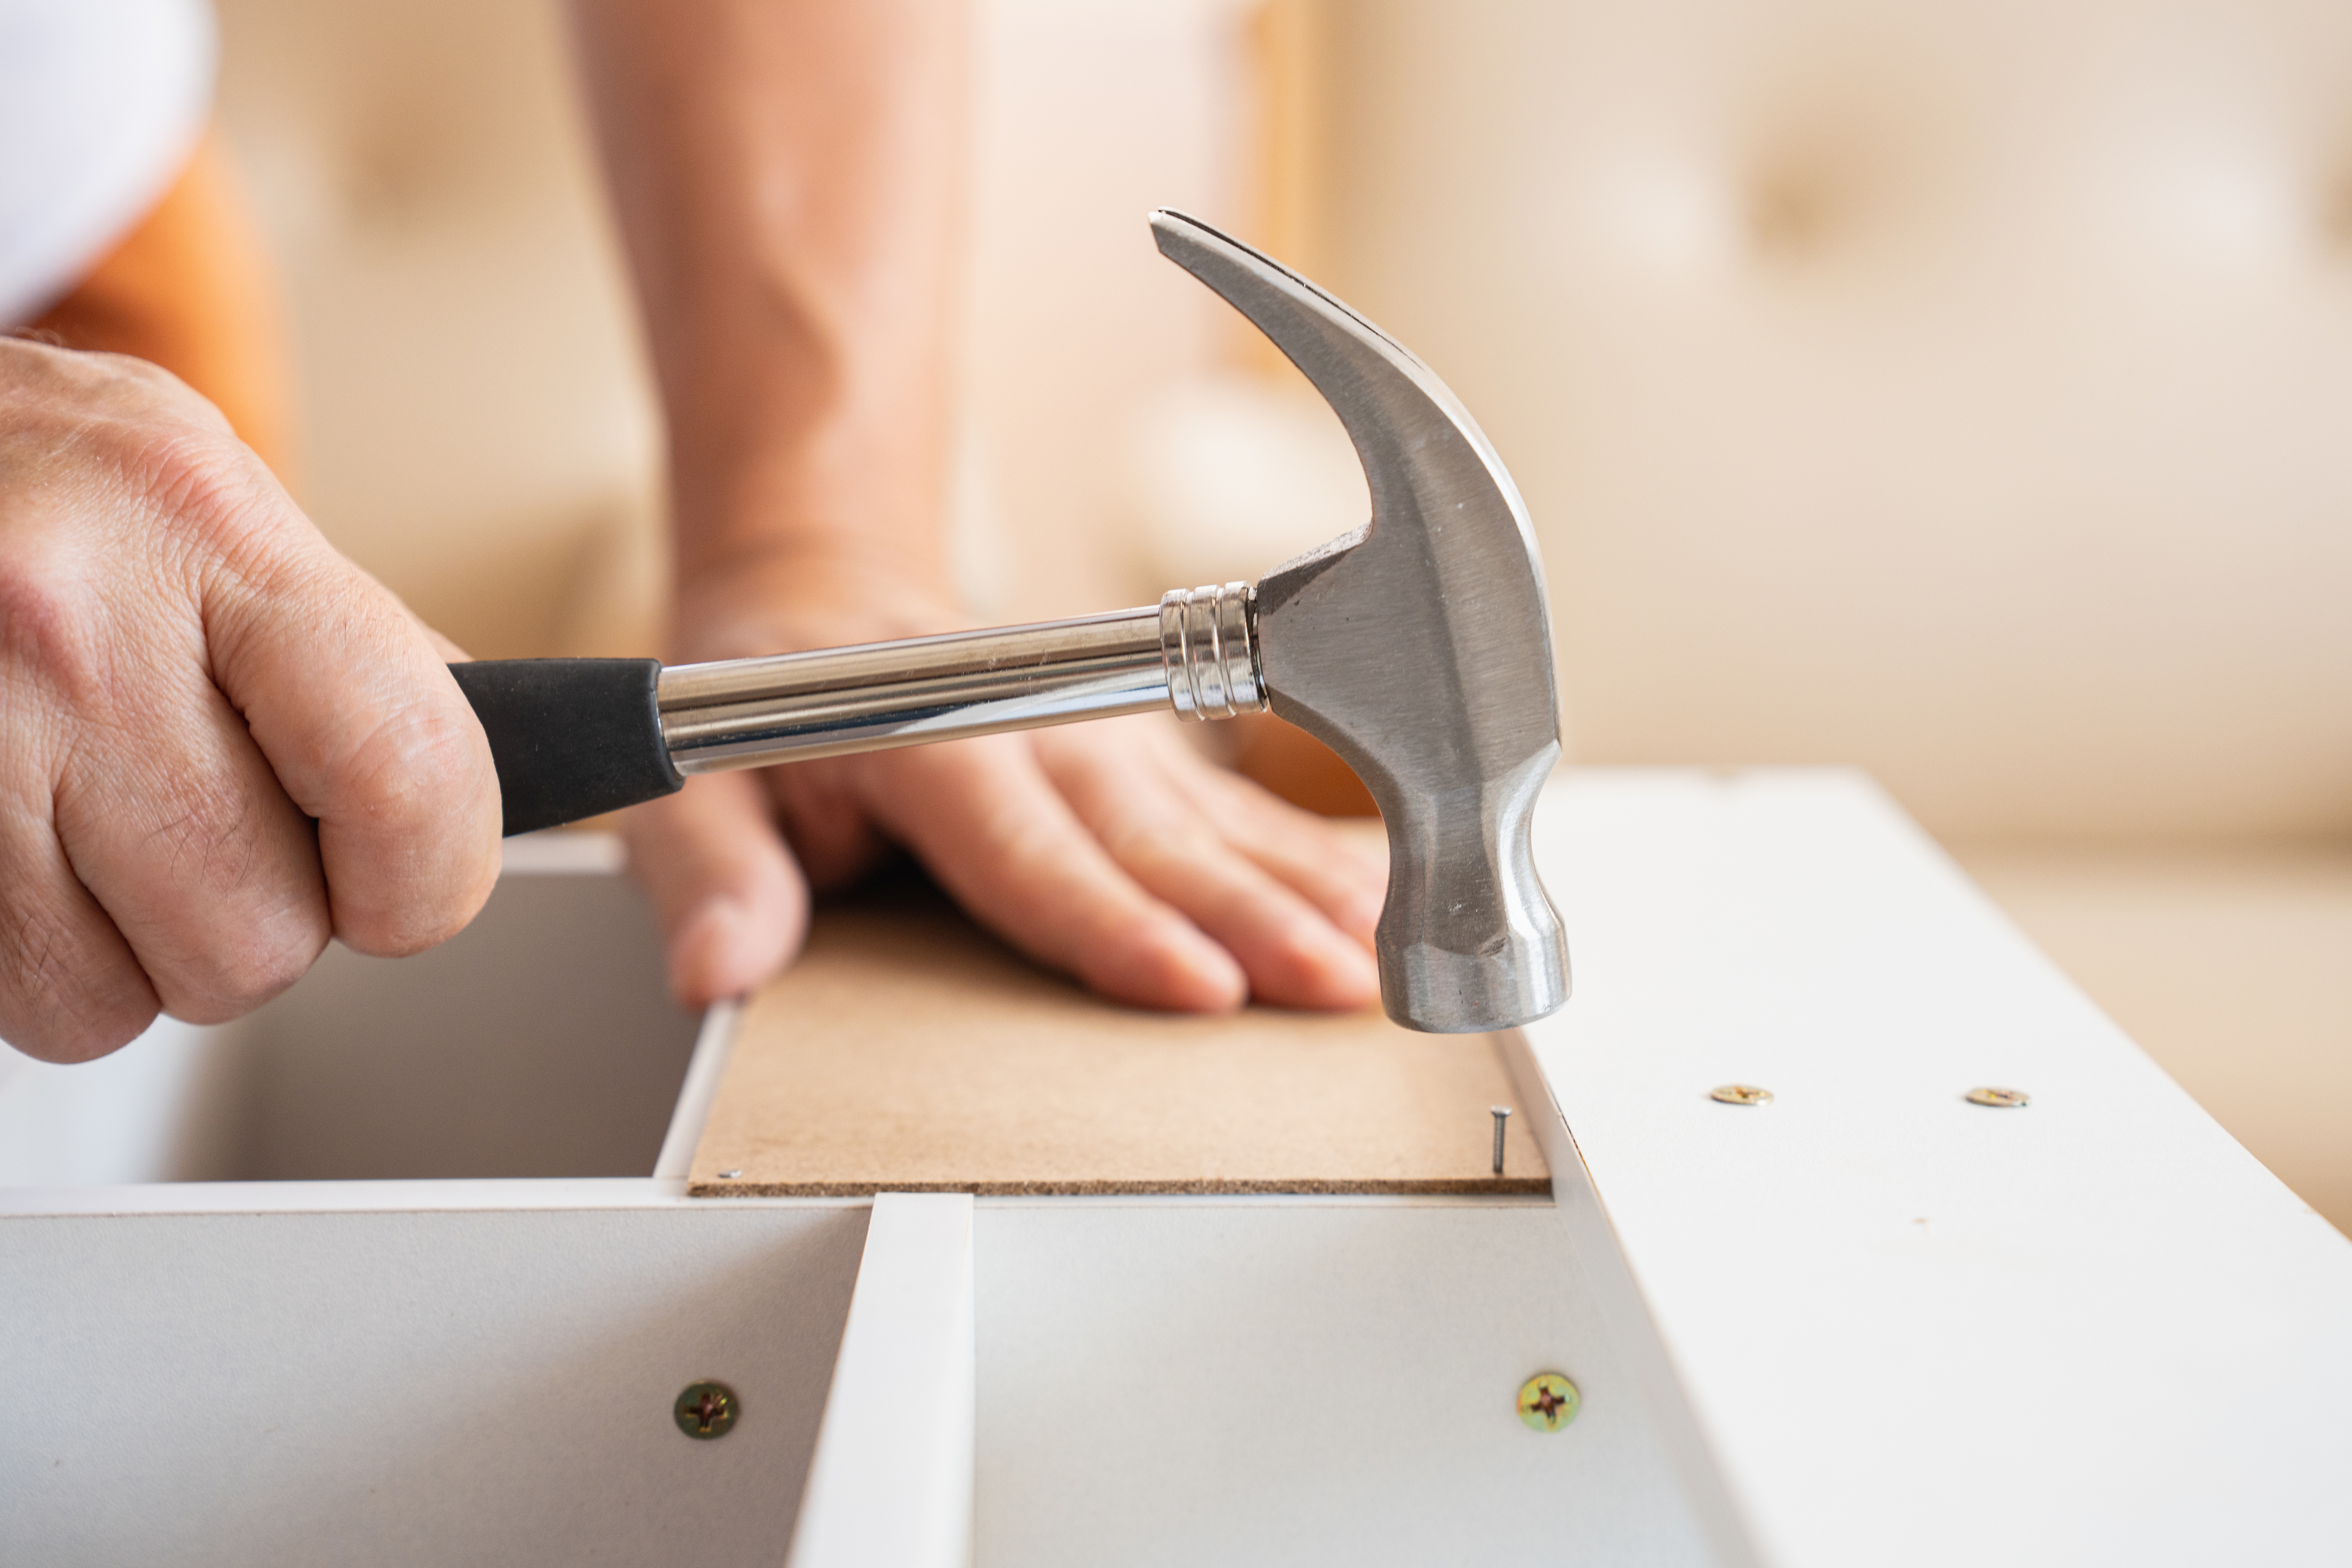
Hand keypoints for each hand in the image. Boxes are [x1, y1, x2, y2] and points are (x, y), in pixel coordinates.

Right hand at [0, 341, 501, 1061]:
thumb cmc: (38, 487)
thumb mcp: (206, 502)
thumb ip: (346, 648)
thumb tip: (460, 800)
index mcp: (205, 528)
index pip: (407, 770)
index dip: (432, 878)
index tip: (413, 893)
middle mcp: (73, 624)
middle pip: (265, 930)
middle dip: (260, 919)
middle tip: (213, 831)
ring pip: (130, 999)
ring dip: (137, 955)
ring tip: (103, 833)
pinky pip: (28, 1004)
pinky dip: (44, 965)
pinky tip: (31, 856)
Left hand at [620, 572, 1387, 1012]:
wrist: (821, 595)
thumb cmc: (760, 705)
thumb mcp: (691, 783)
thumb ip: (709, 870)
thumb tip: (719, 968)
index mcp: (928, 735)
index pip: (1030, 848)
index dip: (1115, 922)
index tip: (1196, 985)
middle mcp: (1040, 727)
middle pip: (1155, 839)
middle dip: (1255, 919)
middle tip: (1338, 988)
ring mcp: (1104, 734)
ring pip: (1218, 820)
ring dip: (1308, 887)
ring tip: (1387, 950)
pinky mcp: (1144, 753)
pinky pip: (1241, 808)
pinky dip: (1315, 851)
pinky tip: (1384, 893)